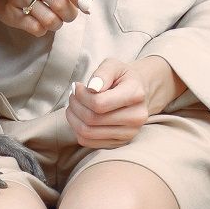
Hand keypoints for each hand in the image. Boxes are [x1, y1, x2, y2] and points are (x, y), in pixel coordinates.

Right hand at [0, 0, 94, 36]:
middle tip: (68, 14)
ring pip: (50, 20)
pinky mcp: (10, 13)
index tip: (83, 4)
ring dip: (57, 24)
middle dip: (70, 14)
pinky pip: (37, 29)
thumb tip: (88, 5)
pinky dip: (43, 30)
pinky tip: (38, 22)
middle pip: (60, 4)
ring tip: (54, 19)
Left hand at [66, 56, 185, 147]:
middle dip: (75, 106)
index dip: (81, 96)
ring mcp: (129, 133)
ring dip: (74, 118)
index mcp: (135, 94)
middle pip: (92, 119)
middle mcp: (136, 117)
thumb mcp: (114, 65)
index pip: (100, 103)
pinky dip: (77, 129)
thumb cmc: (122, 77)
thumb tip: (92, 88)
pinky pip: (89, 142)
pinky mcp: (119, 143)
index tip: (77, 86)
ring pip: (88, 133)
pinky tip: (79, 116)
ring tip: (74, 105)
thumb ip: (102, 73)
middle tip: (72, 95)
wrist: (137, 92)